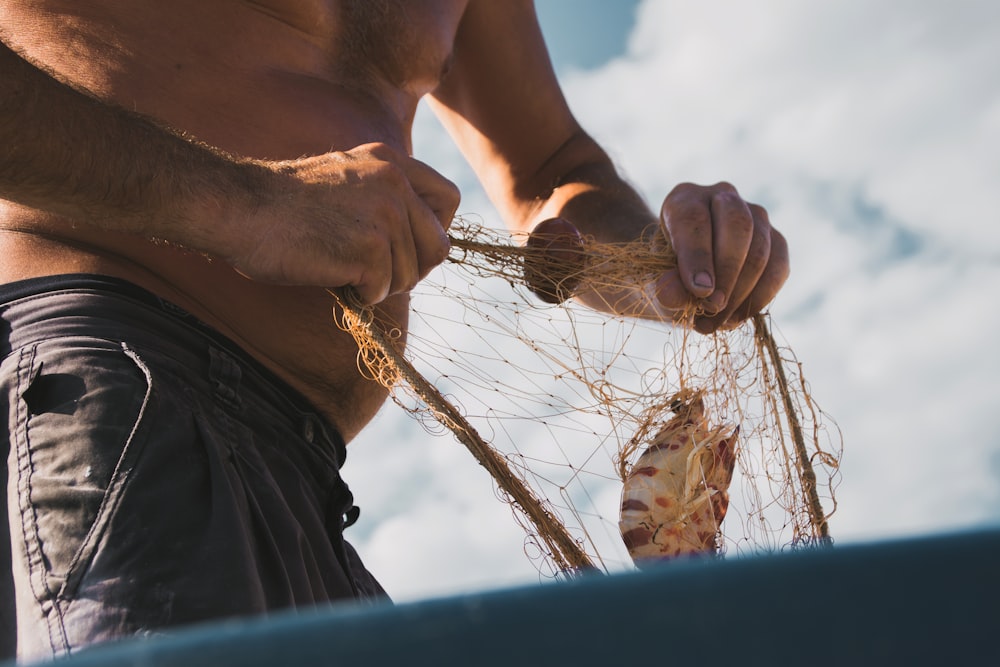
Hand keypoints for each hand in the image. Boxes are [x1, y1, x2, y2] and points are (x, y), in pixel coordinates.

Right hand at [224, 142, 459, 303]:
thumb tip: (419, 246)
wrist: (242, 209)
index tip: (410, 246)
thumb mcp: (345, 180)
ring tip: (343, 268)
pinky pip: (382, 290)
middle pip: (439, 246)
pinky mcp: (370, 247)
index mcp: (392, 162)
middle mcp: (395, 182)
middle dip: (414, 269)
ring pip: (411, 275)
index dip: (436, 230)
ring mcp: (385, 214)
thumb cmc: (284, 207)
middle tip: (379, 274)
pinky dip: (359, 295)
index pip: (449, 199)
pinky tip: (332, 276)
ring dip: (380, 285)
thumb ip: (384, 198)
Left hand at [655, 182, 787, 332]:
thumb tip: (682, 292)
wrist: (684, 278)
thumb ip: (664, 286)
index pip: (694, 219)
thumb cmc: (666, 275)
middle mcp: (722, 197)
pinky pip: (778, 268)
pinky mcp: (775, 240)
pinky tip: (737, 318)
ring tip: (718, 321)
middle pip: (737, 225)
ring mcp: (755, 215)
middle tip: (713, 307)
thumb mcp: (654, 282)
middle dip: (727, 272)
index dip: (698, 257)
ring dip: (742, 292)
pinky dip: (760, 297)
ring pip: (761, 250)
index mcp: (684, 199)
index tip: (699, 291)